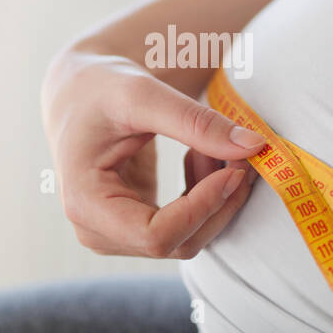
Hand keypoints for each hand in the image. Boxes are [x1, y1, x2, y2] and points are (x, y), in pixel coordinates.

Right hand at [41, 50, 264, 258]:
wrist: (80, 95)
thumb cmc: (100, 90)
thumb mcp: (143, 95)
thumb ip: (196, 122)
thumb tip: (253, 147)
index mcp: (85, 204)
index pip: (158, 236)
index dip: (204, 207)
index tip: (236, 169)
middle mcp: (97, 231)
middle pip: (180, 242)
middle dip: (218, 200)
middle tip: (238, 150)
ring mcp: (117, 236)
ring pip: (190, 238)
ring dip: (215, 195)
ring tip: (211, 142)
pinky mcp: (136, 229)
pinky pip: (188, 227)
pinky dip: (207, 194)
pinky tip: (200, 154)